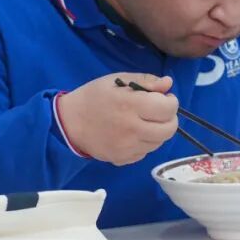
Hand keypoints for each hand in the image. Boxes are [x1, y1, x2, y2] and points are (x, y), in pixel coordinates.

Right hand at [57, 73, 178, 164]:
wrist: (69, 123)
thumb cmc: (93, 97)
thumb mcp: (117, 80)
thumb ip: (146, 81)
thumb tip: (168, 84)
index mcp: (130, 105)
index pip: (168, 108)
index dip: (171, 102)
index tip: (163, 98)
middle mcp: (132, 129)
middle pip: (169, 129)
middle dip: (169, 118)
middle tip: (158, 111)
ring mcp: (128, 147)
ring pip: (160, 142)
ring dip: (158, 131)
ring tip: (144, 121)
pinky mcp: (123, 159)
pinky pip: (146, 152)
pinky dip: (145, 142)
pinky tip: (133, 133)